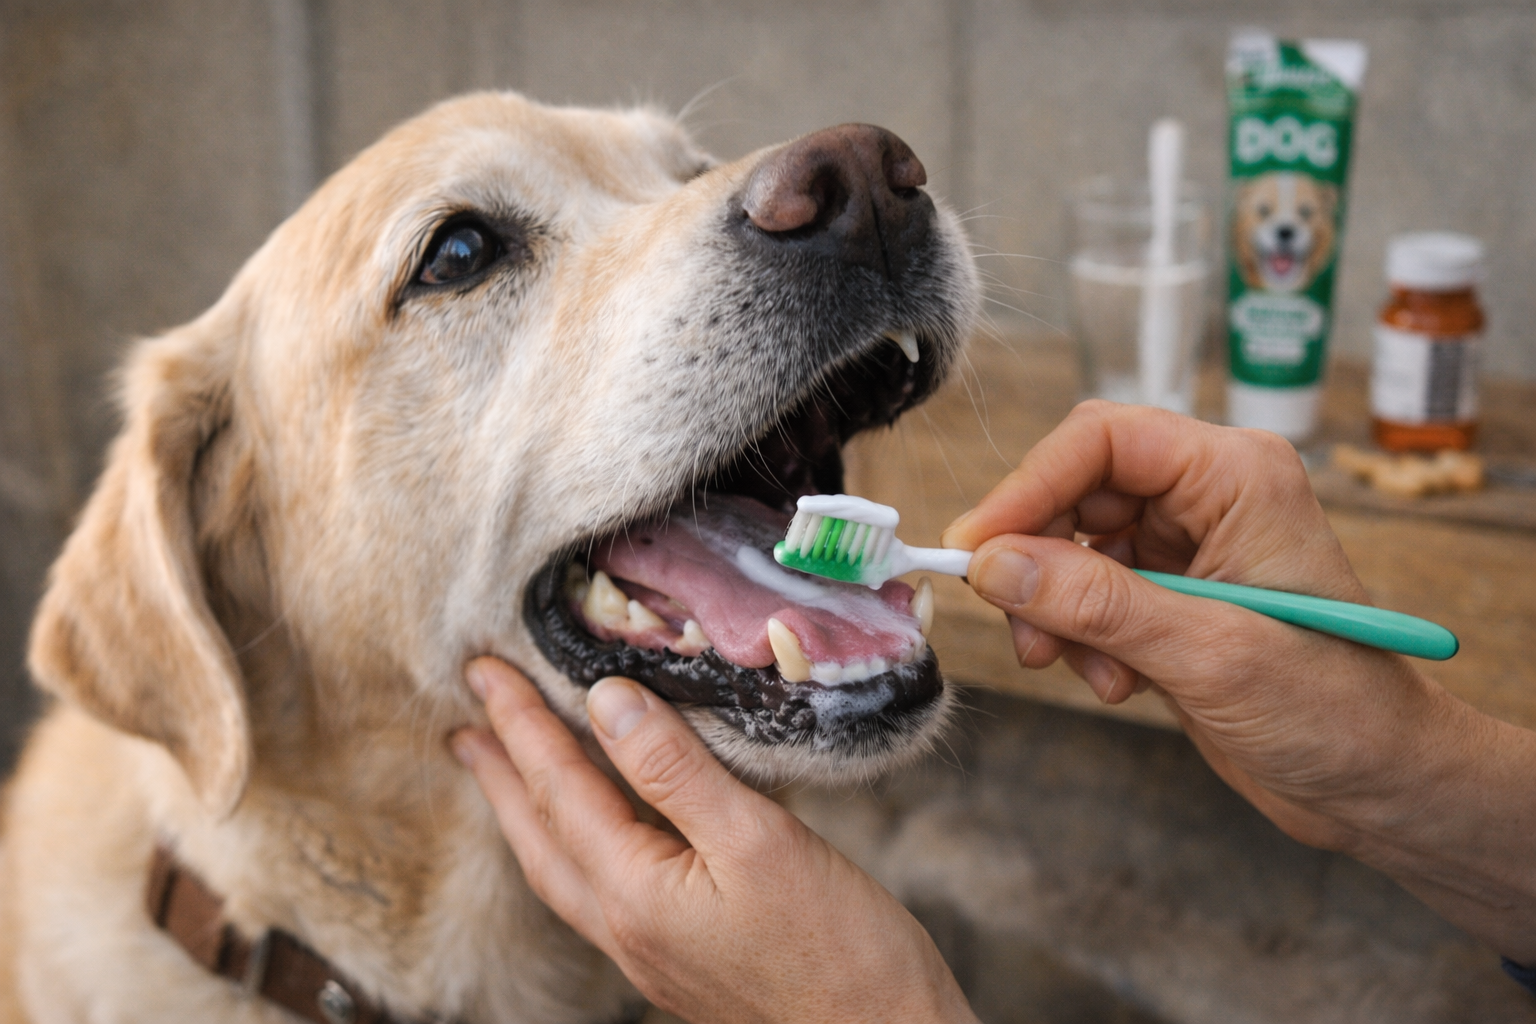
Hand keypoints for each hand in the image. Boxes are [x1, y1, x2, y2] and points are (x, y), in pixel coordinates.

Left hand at [452, 658, 977, 1023]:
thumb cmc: (838, 950)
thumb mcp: (758, 840)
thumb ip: (677, 771)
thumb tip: (608, 701)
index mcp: (635, 891)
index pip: (561, 788)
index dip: (522, 722)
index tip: (485, 669)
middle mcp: (625, 926)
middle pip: (540, 835)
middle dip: (501, 772)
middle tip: (466, 721)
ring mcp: (649, 950)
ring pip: (562, 867)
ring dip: (528, 811)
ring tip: (506, 771)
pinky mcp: (678, 959)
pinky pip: (597, 888)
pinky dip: (573, 844)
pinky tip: (595, 832)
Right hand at [942, 400, 1535, 961]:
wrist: (1376, 785)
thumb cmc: (1335, 709)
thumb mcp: (1209, 654)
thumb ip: (1097, 604)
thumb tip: (994, 565)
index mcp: (1236, 477)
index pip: (1104, 441)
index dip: (1029, 486)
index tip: (975, 546)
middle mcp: (1208, 498)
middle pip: (1076, 490)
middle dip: (1037, 558)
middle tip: (1015, 622)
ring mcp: (1186, 549)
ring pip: (1071, 546)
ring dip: (1055, 609)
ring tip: (1078, 667)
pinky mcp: (1167, 599)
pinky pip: (1085, 595)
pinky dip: (1077, 638)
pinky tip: (1116, 682)